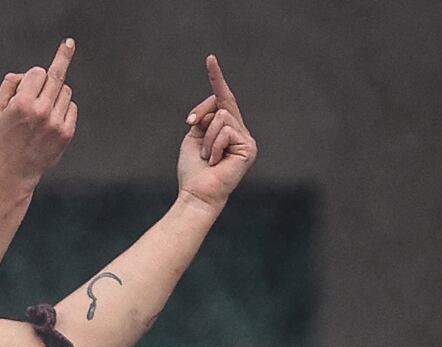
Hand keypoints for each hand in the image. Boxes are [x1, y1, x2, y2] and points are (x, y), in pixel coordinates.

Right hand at [0, 39, 78, 189]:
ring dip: (56, 93)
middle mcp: (42, 111)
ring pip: (65, 91)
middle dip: (62, 57)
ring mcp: (56, 123)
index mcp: (23, 104)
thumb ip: (10, 84)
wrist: (14, 172)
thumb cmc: (3, 139)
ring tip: (43, 109)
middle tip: (69, 43)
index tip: (33, 78)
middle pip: (56, 76)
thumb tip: (29, 74)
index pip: (37, 72)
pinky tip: (51, 119)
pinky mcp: (66, 133)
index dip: (32, 76)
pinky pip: (72, 107)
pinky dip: (64, 107)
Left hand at [177, 55, 256, 209]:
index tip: (210, 58)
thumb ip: (204, 118)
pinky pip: (226, 130)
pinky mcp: (249, 147)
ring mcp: (246, 139)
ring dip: (206, 137)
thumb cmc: (193, 169)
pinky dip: (213, 145)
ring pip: (222, 116)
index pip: (223, 98)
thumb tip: (215, 106)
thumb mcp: (194, 136)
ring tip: (207, 156)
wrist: (197, 193)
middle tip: (192, 129)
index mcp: (227, 129)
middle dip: (201, 114)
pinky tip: (214, 161)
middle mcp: (240, 132)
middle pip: (221, 104)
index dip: (217, 79)